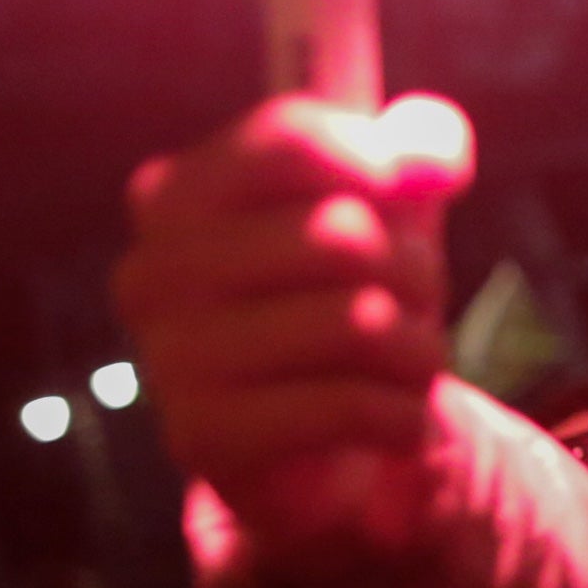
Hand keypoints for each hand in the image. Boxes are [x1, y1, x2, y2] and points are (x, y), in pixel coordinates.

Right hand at [116, 94, 471, 567]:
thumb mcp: (386, 208)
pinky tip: (401, 420)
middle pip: (342, 235)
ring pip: (357, 322)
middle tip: (418, 302)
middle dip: (416, 270)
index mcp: (175, 194)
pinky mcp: (203, 438)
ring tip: (416, 362)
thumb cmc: (342, 298)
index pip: (290, 138)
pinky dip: (404, 414)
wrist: (309, 448)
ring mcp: (169, 357)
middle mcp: (154, 270)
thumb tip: (433, 159)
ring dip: (420, 348)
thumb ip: (417, 149)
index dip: (377, 161)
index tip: (403, 193)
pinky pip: (347, 406)